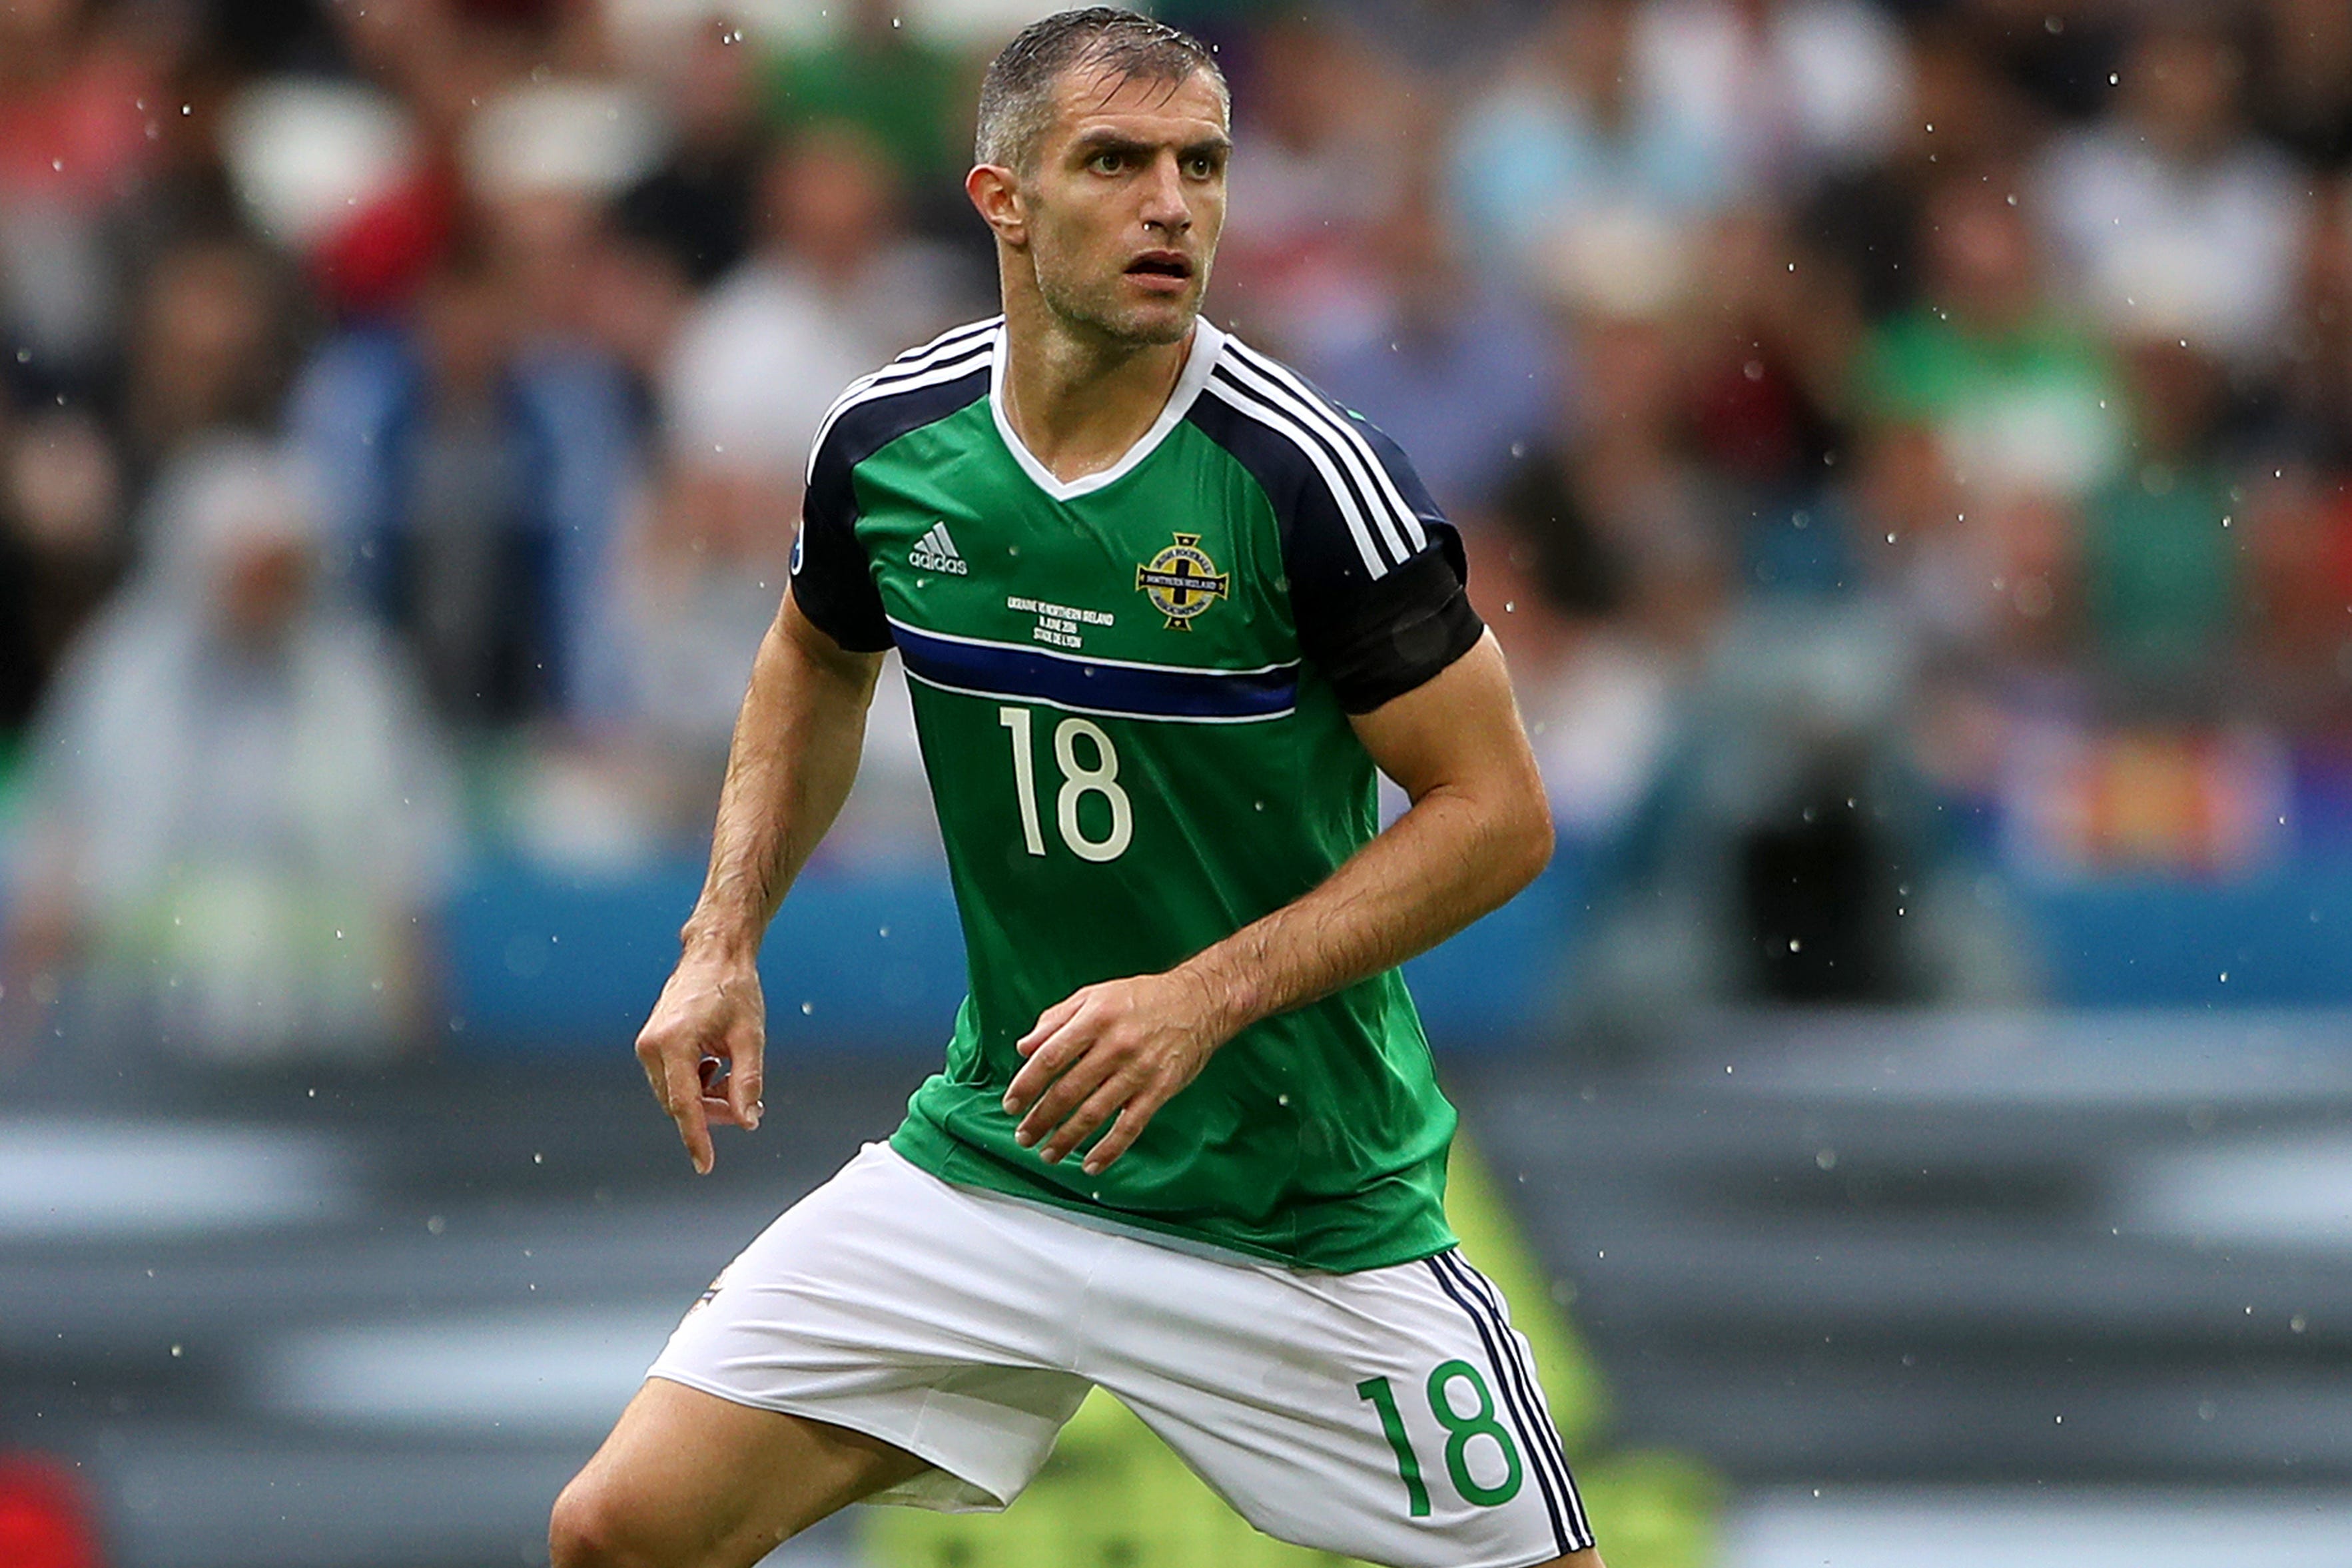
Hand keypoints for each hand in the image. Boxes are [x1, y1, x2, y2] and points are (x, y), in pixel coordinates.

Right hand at [634, 952, 765, 1174]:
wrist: (714, 955)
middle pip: (681, 1103)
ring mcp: (648, 1045)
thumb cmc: (734, 989)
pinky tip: (717, 1067)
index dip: (696, 1138)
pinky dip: (696, 1084)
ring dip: (706, 1098)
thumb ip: (748, 1082)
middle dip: (713, 1112)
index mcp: (674, 1043)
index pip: (683, 1105)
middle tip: (748, 1107)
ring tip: (735, 1079)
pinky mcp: (651, 1043)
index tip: (704, 1165)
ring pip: (676, 1094)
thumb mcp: (750, 1037)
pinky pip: (673, 1080)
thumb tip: (747, 1121)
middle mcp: (651, 1046)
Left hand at [1002, 968, 1233, 1175]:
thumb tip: (1024, 1048)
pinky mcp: (1160, 1090)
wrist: (1198, 1002)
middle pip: (1068, 1090)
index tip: (1011, 1104)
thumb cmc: (1142, 998)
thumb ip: (1055, 1020)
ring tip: (1048, 1152)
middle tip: (1023, 1137)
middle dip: (1041, 1119)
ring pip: (1094, 1113)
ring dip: (1067, 1139)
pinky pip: (1130, 1126)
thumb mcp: (1094, 996)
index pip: (1050, 1057)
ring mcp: (1139, 1070)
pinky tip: (1091, 1164)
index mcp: (1094, 1018)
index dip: (1027, 1085)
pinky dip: (1109, 1150)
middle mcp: (1115, 1045)